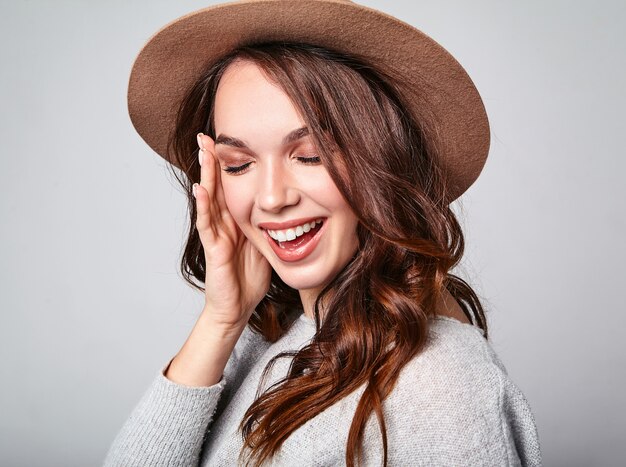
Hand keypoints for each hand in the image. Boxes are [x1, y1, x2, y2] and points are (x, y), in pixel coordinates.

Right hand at [193, 133, 271, 330]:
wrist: (237, 307)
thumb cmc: (249, 278)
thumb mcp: (265, 244)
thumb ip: (269, 225)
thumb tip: (288, 207)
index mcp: (237, 220)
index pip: (231, 186)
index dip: (228, 164)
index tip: (226, 140)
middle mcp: (224, 223)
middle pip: (217, 186)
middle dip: (211, 160)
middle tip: (206, 135)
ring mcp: (217, 235)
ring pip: (209, 199)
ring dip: (205, 174)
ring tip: (202, 151)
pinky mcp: (214, 249)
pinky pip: (207, 225)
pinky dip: (203, 207)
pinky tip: (199, 190)